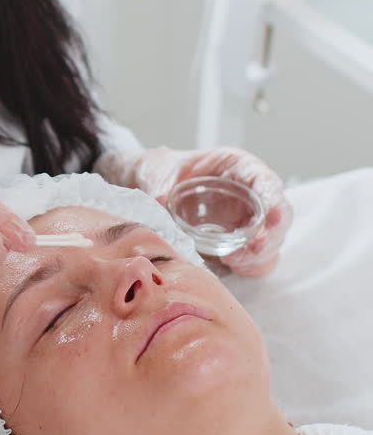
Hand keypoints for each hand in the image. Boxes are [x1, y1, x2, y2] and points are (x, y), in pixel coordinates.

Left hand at [102, 145, 291, 276]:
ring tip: (231, 260)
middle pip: (278, 217)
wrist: (155, 188)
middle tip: (251, 248)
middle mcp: (251, 195)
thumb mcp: (160, 169)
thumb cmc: (165, 171)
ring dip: (258, 255)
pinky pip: (256, 260)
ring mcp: (248, 221)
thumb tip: (161, 199)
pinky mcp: (240, 243)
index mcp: (239, 168)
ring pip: (272, 242)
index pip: (267, 182)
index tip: (272, 217)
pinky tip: (232, 266)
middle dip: (269, 236)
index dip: (274, 199)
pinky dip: (250, 266)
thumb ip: (161, 183)